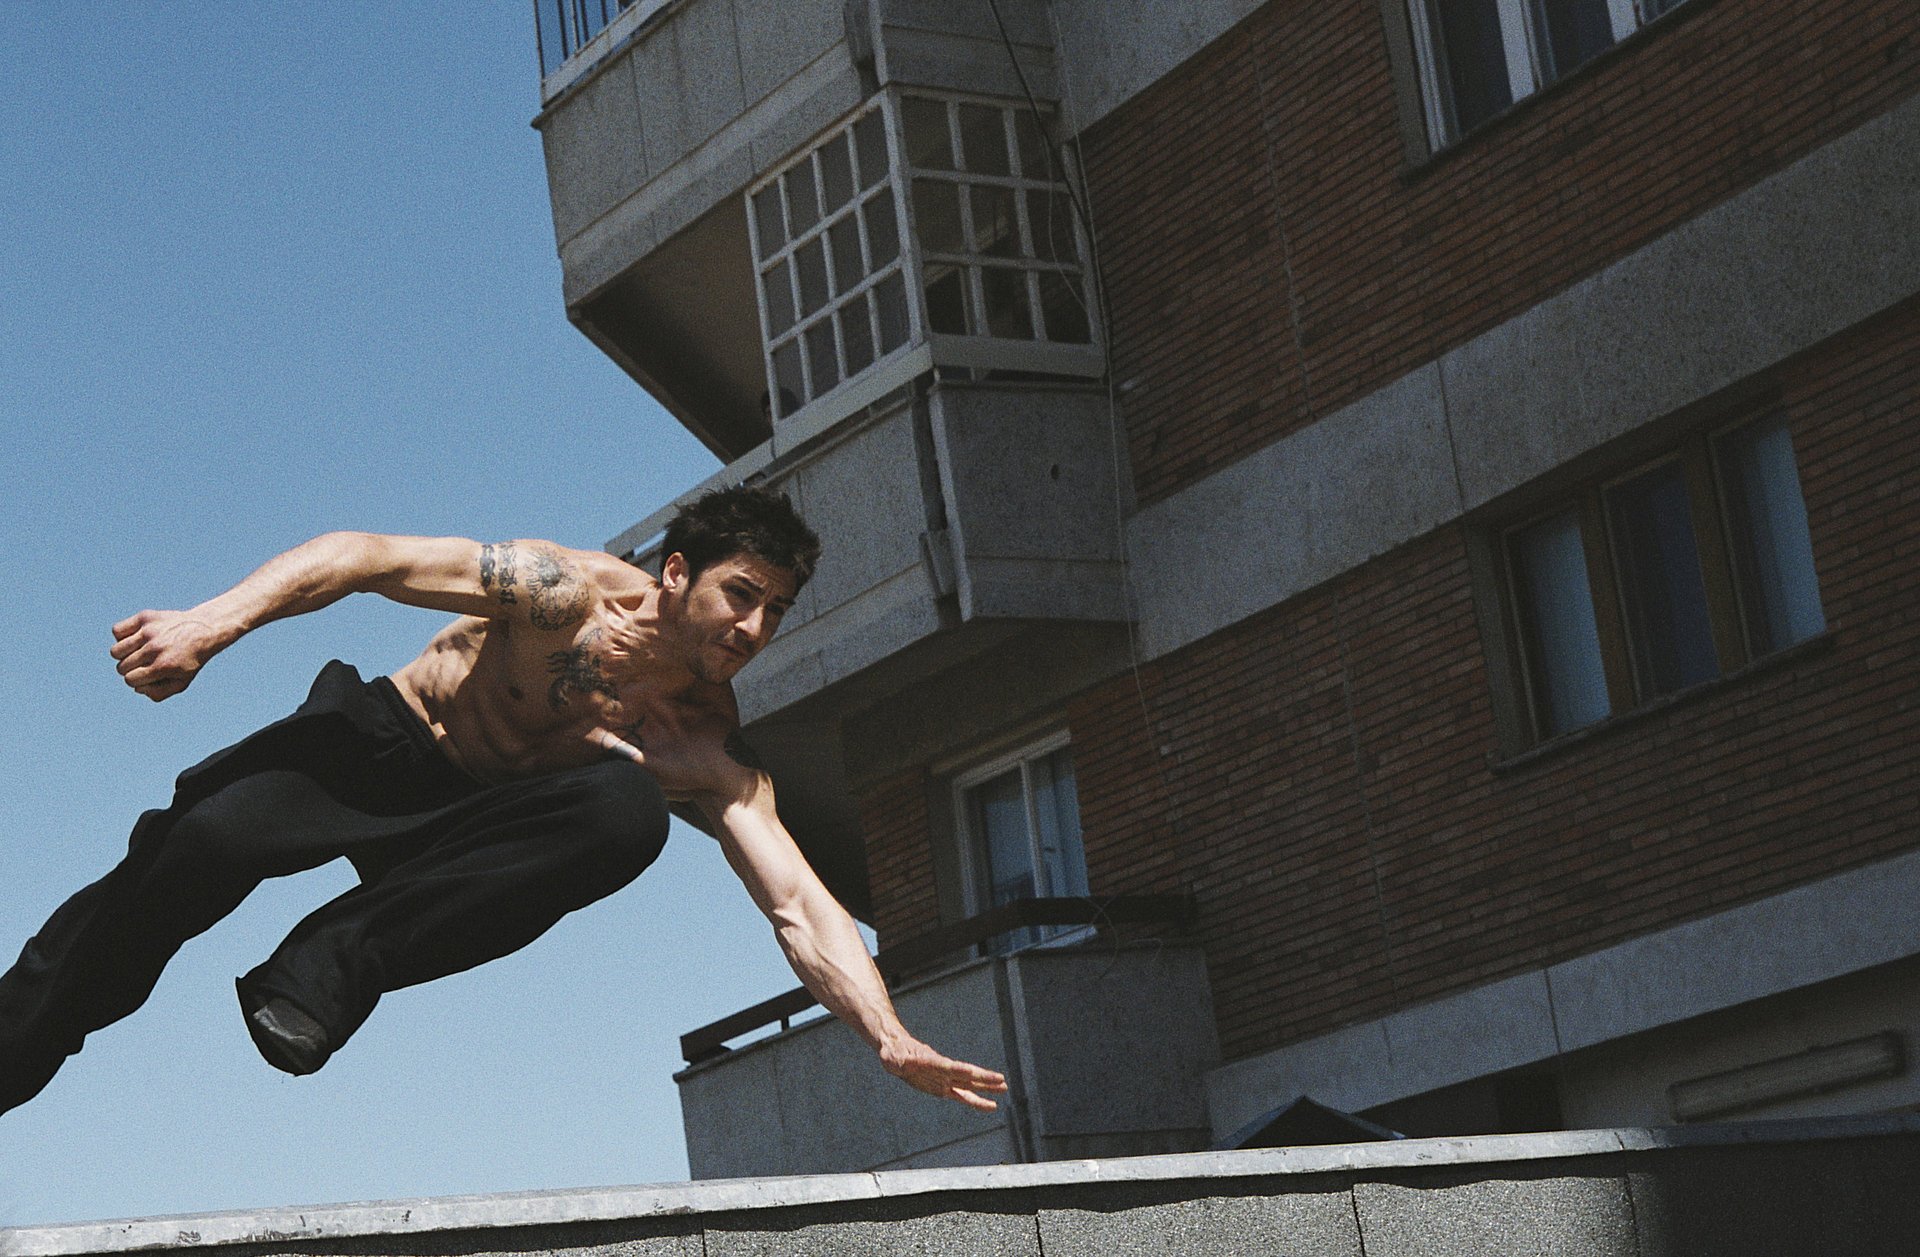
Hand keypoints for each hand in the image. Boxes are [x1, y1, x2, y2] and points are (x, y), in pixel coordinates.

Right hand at [110, 609, 224, 700]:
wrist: (205, 629)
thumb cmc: (190, 659)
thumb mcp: (182, 681)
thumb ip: (159, 693)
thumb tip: (137, 688)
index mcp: (163, 666)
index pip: (130, 680)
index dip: (136, 680)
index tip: (146, 675)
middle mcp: (155, 649)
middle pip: (121, 667)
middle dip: (130, 669)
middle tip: (144, 663)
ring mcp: (149, 632)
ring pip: (115, 651)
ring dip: (123, 655)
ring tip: (137, 651)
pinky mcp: (145, 617)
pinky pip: (117, 630)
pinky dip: (122, 636)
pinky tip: (135, 638)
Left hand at [879, 1036, 1008, 1111]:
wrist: (897, 1051)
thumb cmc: (893, 1053)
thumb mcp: (891, 1057)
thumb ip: (897, 1061)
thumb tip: (899, 1063)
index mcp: (930, 1061)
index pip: (947, 1066)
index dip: (958, 1070)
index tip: (972, 1071)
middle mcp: (942, 1070)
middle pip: (966, 1075)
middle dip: (983, 1079)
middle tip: (1002, 1081)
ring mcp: (944, 1079)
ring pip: (968, 1084)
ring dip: (985, 1088)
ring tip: (1004, 1088)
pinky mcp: (942, 1088)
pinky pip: (961, 1095)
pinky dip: (974, 1100)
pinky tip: (988, 1105)